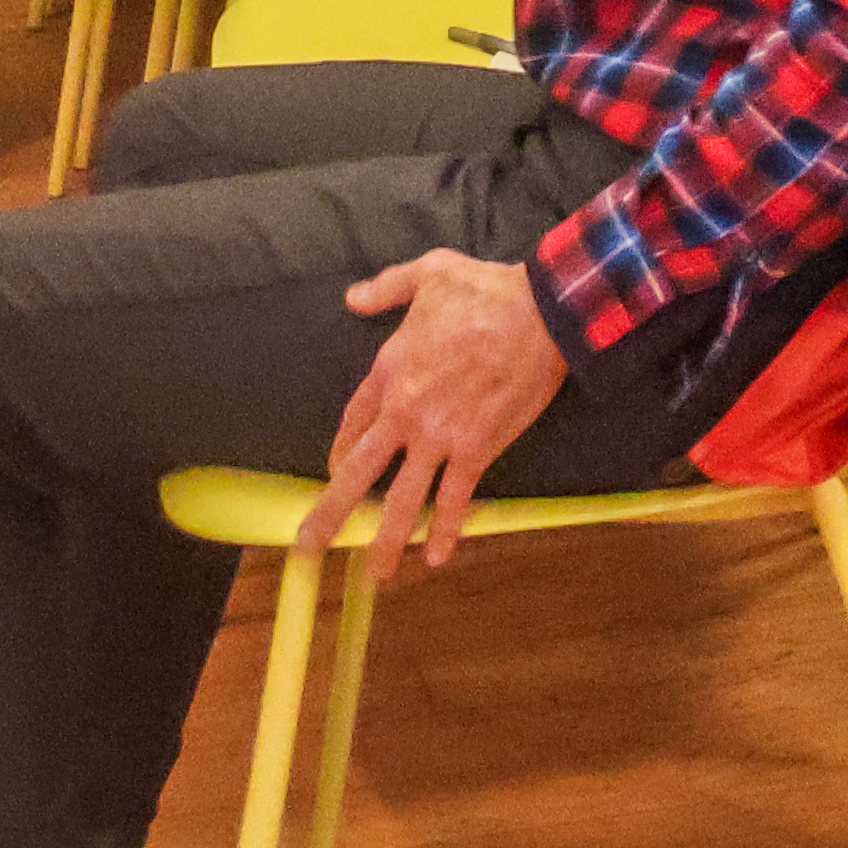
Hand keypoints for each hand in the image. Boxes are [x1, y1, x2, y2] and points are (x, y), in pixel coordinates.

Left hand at [312, 249, 568, 573]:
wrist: (540, 314)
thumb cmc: (486, 290)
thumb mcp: (429, 273)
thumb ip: (387, 288)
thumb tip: (353, 297)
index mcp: (389, 370)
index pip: (352, 423)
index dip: (340, 452)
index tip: (334, 471)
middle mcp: (405, 411)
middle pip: (358, 471)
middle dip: (330, 513)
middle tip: (306, 546)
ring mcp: (438, 436)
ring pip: (402, 498)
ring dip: (385, 539)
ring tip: (374, 574)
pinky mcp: (475, 449)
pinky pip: (454, 499)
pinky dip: (444, 530)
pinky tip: (435, 558)